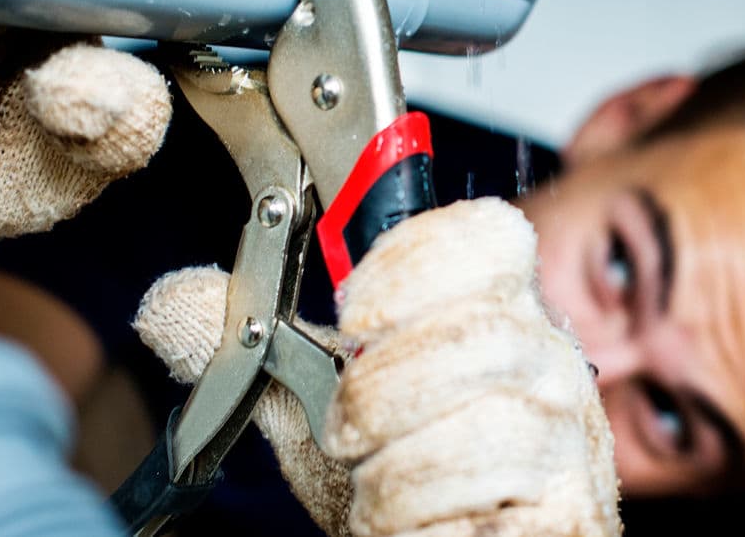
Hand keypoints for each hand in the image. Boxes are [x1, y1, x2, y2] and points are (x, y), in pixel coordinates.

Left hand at [134, 198, 622, 536]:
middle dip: (381, 390)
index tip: (355, 312)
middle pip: (484, 334)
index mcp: (492, 309)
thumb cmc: (404, 474)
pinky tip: (403, 518)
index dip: (415, 263)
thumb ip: (250, 349)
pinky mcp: (572, 509)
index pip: (491, 236)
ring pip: (489, 421)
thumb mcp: (314, 405)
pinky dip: (417, 510)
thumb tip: (172, 302)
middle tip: (344, 426)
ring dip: (394, 465)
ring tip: (371, 481)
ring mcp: (570, 437)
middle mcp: (547, 361)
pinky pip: (494, 492)